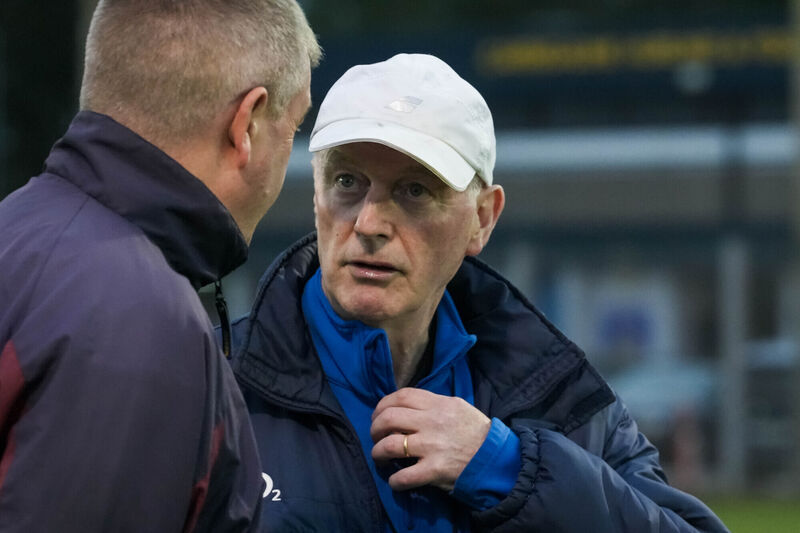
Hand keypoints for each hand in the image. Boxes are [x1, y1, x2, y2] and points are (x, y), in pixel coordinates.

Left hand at [370, 387, 490, 491]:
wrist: (495, 458)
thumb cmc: (475, 432)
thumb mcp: (458, 407)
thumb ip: (433, 404)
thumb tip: (406, 406)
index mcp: (439, 404)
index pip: (402, 395)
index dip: (383, 404)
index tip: (378, 414)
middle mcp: (432, 422)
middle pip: (389, 418)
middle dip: (375, 428)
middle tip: (376, 436)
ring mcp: (432, 446)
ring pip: (390, 446)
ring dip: (378, 453)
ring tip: (379, 457)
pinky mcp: (434, 470)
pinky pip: (405, 476)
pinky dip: (395, 481)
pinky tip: (395, 481)